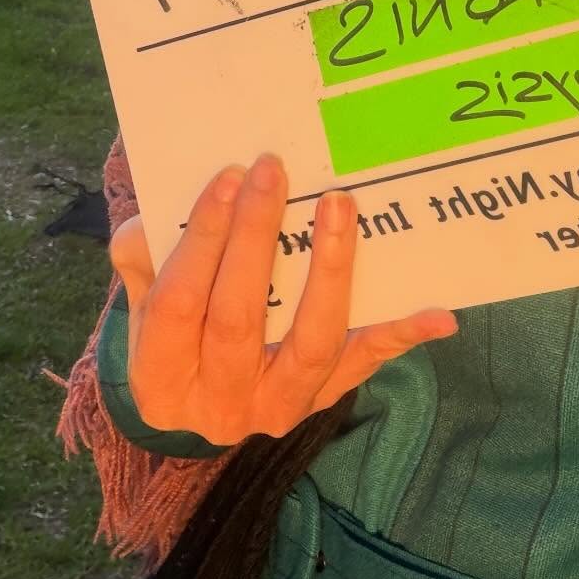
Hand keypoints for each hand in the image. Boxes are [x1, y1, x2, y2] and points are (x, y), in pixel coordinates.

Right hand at [109, 152, 457, 444]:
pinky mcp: (322, 399)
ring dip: (328, 270)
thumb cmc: (170, 330)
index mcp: (158, 378)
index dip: (203, 238)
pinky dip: (401, 337)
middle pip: (238, 318)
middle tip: (273, 171)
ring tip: (339, 206)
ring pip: (309, 342)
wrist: (199, 403)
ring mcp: (276, 408)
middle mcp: (217, 405)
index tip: (227, 176)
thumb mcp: (139, 297)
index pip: (180, 303)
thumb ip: (141, 256)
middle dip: (256, 237)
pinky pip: (364, 364)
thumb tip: (153, 217)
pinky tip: (439, 313)